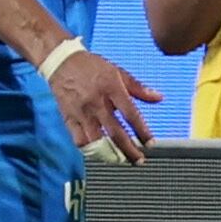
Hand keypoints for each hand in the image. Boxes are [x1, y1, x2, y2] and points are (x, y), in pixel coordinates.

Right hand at [46, 49, 161, 164]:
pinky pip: (79, 140)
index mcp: (111, 88)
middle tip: (139, 160)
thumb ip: (139, 88)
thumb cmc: (91, 66)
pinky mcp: (68, 118)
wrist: (61, 61)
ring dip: (110, 153)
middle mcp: (97, 102)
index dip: (142, 131)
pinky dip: (90, 150)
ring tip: (120, 159)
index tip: (150, 143)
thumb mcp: (118, 71)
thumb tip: (159, 98)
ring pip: (97, 140)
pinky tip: (99, 153)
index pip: (131, 114)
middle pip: (115, 132)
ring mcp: (82, 112)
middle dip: (129, 150)